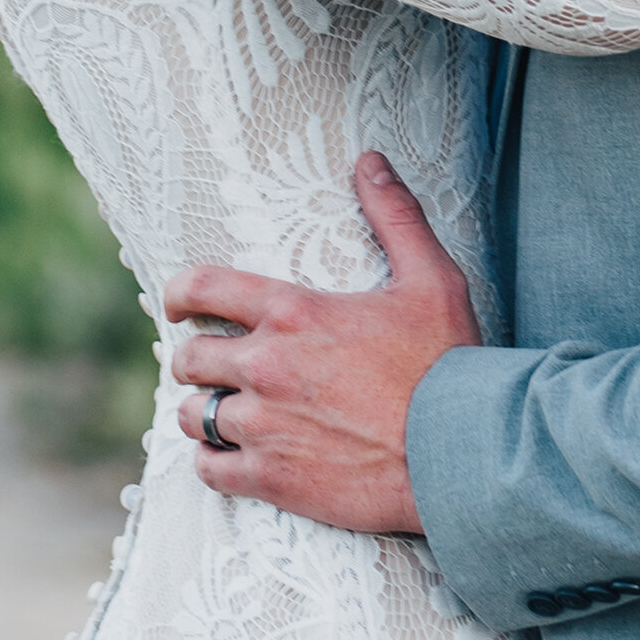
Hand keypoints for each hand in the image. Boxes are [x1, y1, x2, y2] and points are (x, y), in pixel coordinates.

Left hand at [163, 154, 481, 533]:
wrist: (461, 453)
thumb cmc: (448, 365)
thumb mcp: (431, 279)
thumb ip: (395, 217)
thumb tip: (370, 161)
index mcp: (293, 313)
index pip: (202, 287)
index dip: (180, 294)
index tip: (179, 305)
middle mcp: (265, 365)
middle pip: (188, 358)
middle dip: (195, 360)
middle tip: (213, 368)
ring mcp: (263, 425)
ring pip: (191, 416)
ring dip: (202, 413)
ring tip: (223, 416)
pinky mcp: (271, 477)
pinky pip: (209, 470)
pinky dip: (214, 464)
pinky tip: (233, 460)